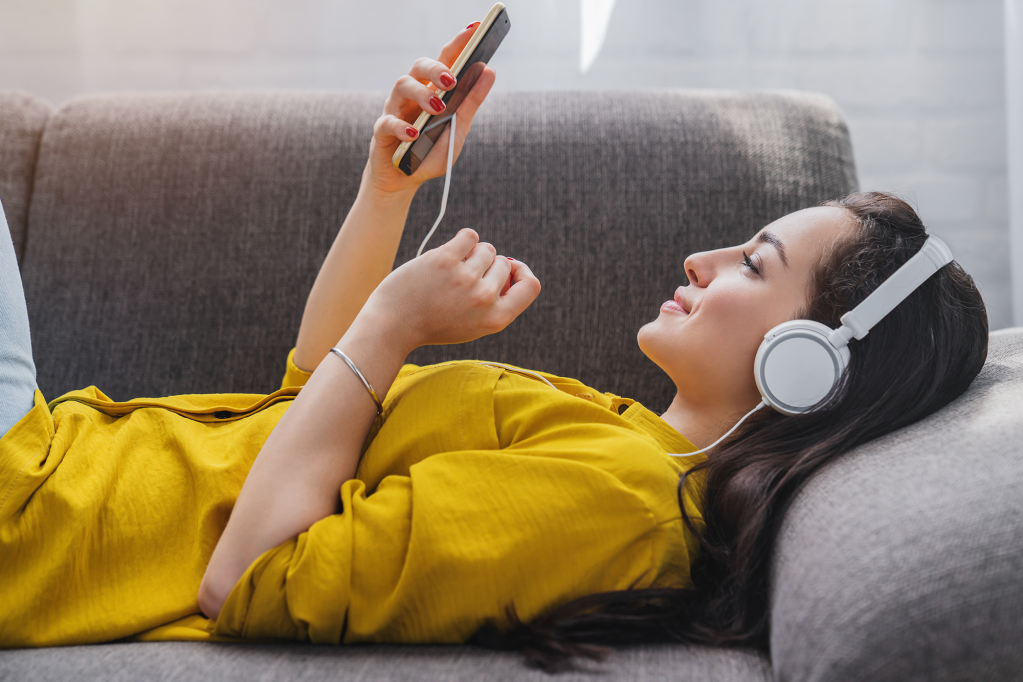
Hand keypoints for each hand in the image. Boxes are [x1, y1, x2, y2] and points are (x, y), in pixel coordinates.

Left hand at [358, 228, 540, 352]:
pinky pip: (469, 236)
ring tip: (449, 271)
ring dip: (471, 254)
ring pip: (486, 249)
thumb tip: (509, 265)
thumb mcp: (472, 324)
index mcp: (496, 319)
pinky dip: (461, 241)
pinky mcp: (446, 259)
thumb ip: (496, 301)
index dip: (522, 273)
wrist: (392, 325)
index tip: (508, 270)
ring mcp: (466, 278)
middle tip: (460, 279)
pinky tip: (446, 255)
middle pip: (503, 263)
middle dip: (486, 265)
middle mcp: (485, 299)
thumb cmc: (432, 323)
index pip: (531, 285)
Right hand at [364, 23, 496, 196]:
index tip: (475, 28)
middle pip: (419, 66)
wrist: (405, 180)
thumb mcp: (458, 129)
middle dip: (436, 68)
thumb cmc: (431, 152)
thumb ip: (471, 102)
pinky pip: (388, 121)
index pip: (446, 59)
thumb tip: (489, 71)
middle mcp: (413, 93)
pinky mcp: (382, 130)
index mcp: (433, 90)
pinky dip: (402, 126)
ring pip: (402, 85)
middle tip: (452, 80)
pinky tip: (415, 133)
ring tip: (438, 108)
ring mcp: (395, 109)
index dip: (458, 42)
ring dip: (422, 93)